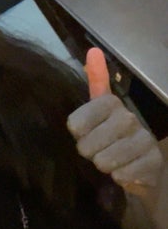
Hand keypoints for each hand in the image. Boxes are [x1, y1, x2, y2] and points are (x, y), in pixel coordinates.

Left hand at [67, 48, 162, 195]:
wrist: (142, 164)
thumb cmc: (113, 134)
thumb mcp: (99, 110)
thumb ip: (95, 82)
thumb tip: (93, 51)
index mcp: (111, 103)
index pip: (76, 123)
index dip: (77, 134)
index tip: (82, 133)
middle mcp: (129, 118)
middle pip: (87, 146)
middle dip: (89, 153)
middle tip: (99, 149)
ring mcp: (143, 140)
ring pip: (104, 161)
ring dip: (104, 166)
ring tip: (111, 159)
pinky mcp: (153, 162)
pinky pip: (122, 175)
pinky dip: (120, 177)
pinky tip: (126, 169)